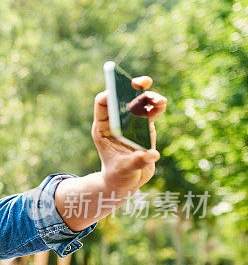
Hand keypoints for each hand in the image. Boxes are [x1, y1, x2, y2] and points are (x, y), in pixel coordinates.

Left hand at [92, 76, 165, 196]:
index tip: (120, 92)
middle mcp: (116, 121)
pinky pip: (151, 111)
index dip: (110, 95)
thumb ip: (137, 161)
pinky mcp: (144, 126)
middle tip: (140, 83)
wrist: (127, 182)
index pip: (103, 104)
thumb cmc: (118, 176)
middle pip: (122, 97)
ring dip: (149, 97)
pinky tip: (161, 104)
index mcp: (103, 128)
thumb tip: (152, 155)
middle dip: (131, 88)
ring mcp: (131, 122)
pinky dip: (157, 106)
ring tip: (158, 100)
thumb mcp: (125, 170)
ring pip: (139, 102)